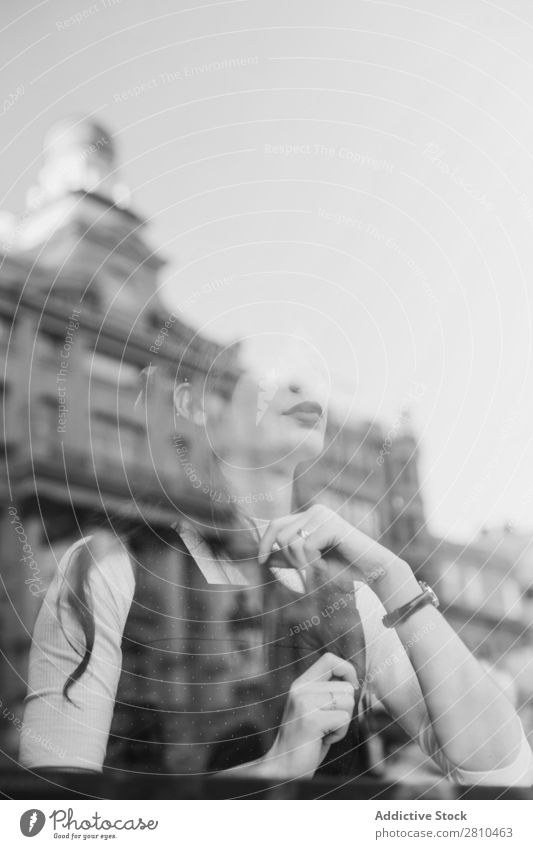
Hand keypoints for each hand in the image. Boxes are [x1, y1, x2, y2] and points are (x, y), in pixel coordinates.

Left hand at [258, 503, 402, 585]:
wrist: (373, 570)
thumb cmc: (343, 568)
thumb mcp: (309, 563)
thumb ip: (289, 557)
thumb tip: (263, 557)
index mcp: (309, 516)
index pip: (276, 525)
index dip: (264, 543)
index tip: (261, 562)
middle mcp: (314, 510)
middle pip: (281, 535)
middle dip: (291, 560)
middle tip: (310, 570)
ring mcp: (323, 515)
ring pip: (291, 543)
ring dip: (303, 563)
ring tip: (322, 567)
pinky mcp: (331, 524)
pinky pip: (306, 547)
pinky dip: (314, 563)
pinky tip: (328, 565)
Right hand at [264, 653, 357, 779]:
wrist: (284, 767)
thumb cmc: (306, 740)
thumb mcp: (314, 708)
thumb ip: (327, 691)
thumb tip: (354, 681)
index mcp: (301, 683)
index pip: (330, 659)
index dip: (347, 670)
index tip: (350, 689)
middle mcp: (300, 689)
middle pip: (346, 687)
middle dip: (345, 709)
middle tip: (326, 724)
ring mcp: (304, 703)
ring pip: (348, 703)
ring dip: (342, 723)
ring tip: (324, 732)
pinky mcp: (310, 720)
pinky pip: (343, 720)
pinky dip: (339, 734)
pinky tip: (322, 739)